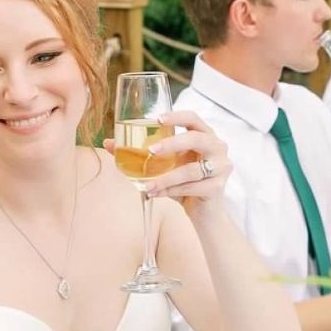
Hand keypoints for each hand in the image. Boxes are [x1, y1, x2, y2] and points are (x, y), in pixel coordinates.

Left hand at [104, 111, 231, 211]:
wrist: (205, 213)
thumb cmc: (185, 183)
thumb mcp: (165, 166)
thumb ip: (143, 154)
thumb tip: (109, 142)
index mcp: (206, 136)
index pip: (194, 119)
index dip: (178, 117)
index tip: (158, 119)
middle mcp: (218, 148)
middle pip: (198, 139)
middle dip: (173, 143)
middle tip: (150, 151)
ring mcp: (221, 167)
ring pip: (192, 170)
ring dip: (166, 178)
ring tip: (146, 185)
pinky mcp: (218, 187)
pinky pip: (192, 187)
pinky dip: (171, 191)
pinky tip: (156, 194)